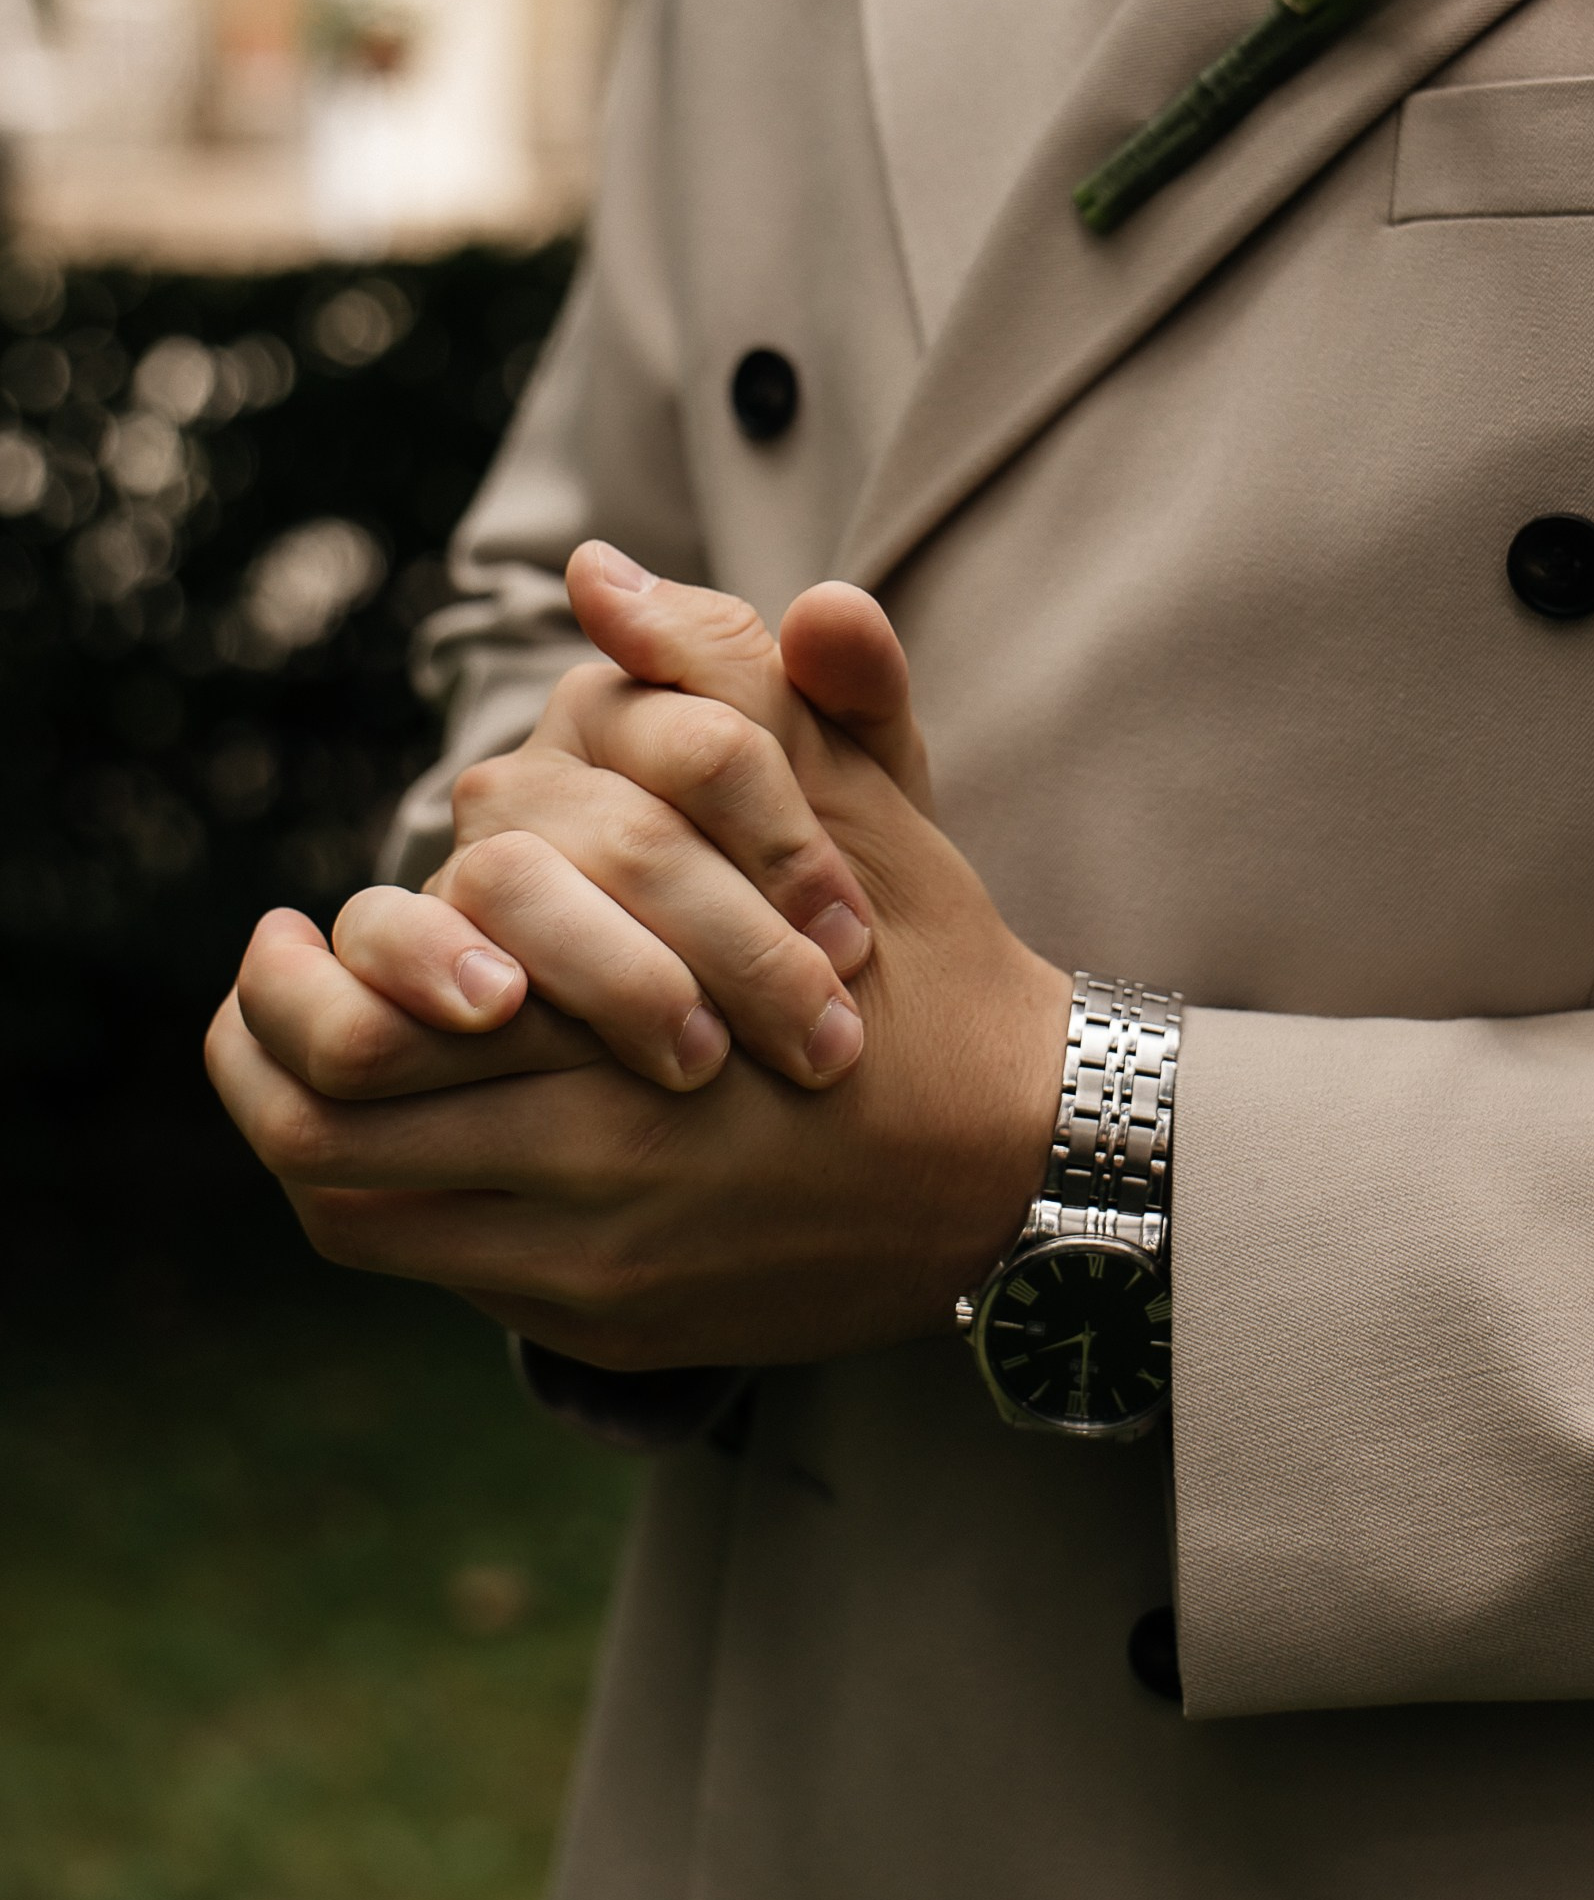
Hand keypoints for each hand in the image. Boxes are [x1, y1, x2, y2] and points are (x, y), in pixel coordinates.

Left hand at [207, 565, 1072, 1368]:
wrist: (1028, 1167)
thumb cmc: (935, 969)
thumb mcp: (864, 803)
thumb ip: (737, 679)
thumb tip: (600, 577)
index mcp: (644, 1010)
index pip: (387, 1010)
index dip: (297, 976)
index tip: (279, 927)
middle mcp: (604, 1154)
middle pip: (334, 1125)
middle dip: (262, 1053)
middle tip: (259, 986)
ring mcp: (602, 1258)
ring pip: (361, 1211)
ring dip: (300, 1134)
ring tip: (292, 1063)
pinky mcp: (612, 1321)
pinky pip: (434, 1275)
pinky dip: (379, 1204)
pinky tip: (393, 1139)